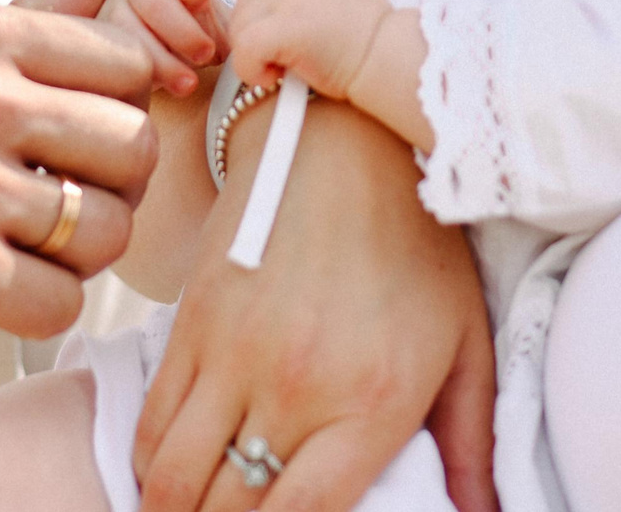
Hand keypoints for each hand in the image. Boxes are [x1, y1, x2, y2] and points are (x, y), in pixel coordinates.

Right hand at [0, 0, 159, 359]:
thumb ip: (32, 18)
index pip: (128, 65)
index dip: (119, 112)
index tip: (78, 142)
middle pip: (135, 147)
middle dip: (113, 189)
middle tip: (60, 206)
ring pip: (109, 230)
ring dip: (77, 257)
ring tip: (22, 249)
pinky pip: (63, 300)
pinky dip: (40, 310)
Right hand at [100, 0, 229, 96]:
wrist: (155, 43)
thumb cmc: (194, 27)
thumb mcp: (213, 19)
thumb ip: (226, 26)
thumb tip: (237, 47)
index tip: (203, 3)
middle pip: (154, 2)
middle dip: (183, 32)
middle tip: (206, 54)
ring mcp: (111, 13)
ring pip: (129, 35)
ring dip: (162, 62)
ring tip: (188, 84)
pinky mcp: (98, 48)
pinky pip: (114, 62)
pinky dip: (138, 77)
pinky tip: (157, 88)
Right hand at [134, 97, 499, 511]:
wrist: (346, 143)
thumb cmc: (416, 244)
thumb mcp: (466, 342)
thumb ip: (472, 444)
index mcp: (371, 403)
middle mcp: (296, 387)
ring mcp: (233, 356)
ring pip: (172, 482)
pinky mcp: (191, 324)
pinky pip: (148, 425)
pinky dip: (150, 467)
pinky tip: (174, 475)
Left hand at [228, 0, 388, 99]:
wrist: (394, 60)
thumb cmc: (368, 43)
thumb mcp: (332, 4)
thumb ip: (296, 1)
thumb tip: (257, 18)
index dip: (263, 23)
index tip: (285, 46)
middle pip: (243, 7)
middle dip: (255, 40)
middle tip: (283, 62)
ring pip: (239, 29)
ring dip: (254, 56)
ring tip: (285, 70)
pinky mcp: (284, 26)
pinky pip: (244, 51)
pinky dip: (252, 71)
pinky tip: (275, 80)